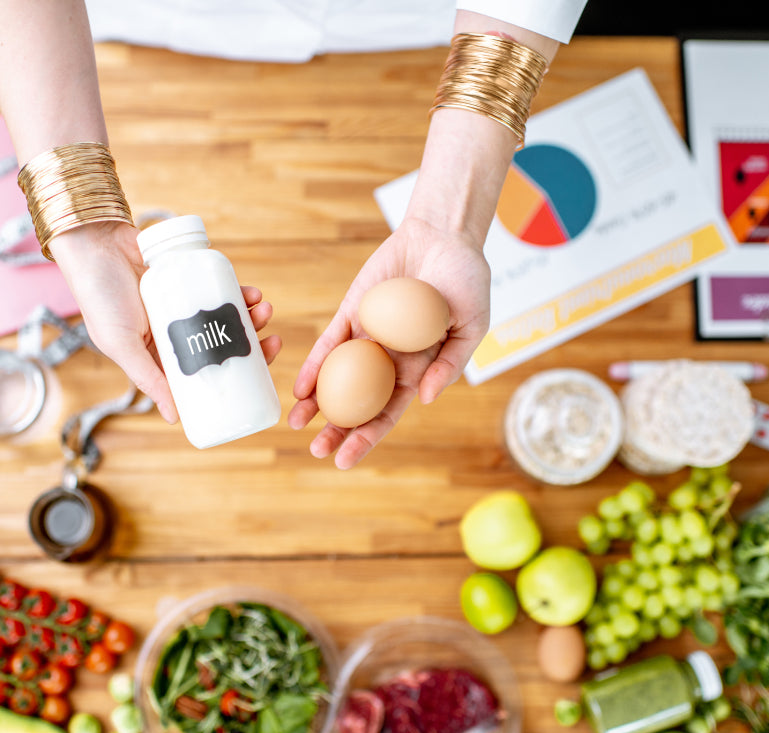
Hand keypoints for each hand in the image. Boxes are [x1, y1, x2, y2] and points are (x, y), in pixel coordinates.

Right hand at [50, 221, 281, 424]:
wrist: (93, 244)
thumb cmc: (98, 298)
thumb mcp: (121, 345)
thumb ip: (148, 379)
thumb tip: (175, 418)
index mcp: (160, 356)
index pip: (205, 371)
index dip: (235, 370)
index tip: (261, 369)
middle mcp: (175, 333)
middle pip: (222, 343)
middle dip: (251, 342)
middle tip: (272, 338)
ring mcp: (184, 304)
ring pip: (225, 315)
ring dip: (250, 315)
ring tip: (264, 308)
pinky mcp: (188, 277)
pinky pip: (219, 287)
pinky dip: (238, 290)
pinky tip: (251, 292)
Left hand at [290, 216, 490, 468]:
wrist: (444, 236)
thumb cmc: (467, 281)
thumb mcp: (472, 325)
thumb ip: (451, 363)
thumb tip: (424, 398)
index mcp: (418, 370)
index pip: (387, 413)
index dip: (366, 438)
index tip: (344, 460)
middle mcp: (388, 361)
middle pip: (357, 404)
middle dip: (336, 430)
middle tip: (314, 450)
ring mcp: (367, 337)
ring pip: (336, 379)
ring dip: (316, 403)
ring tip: (295, 424)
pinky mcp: (352, 313)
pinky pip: (329, 343)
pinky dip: (314, 365)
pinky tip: (299, 386)